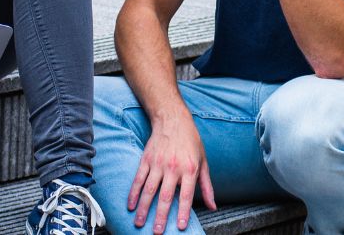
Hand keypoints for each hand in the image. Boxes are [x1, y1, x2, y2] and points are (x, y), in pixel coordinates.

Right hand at [128, 117, 216, 232]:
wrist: (173, 120)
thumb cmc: (191, 142)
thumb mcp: (203, 162)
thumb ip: (206, 186)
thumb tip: (212, 206)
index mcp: (189, 169)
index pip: (187, 195)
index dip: (184, 212)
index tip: (181, 226)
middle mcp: (173, 167)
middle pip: (166, 196)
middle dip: (161, 216)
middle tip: (158, 232)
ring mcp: (158, 164)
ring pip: (149, 190)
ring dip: (144, 208)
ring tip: (139, 223)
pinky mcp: (146, 160)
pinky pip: (138, 179)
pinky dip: (133, 193)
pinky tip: (131, 206)